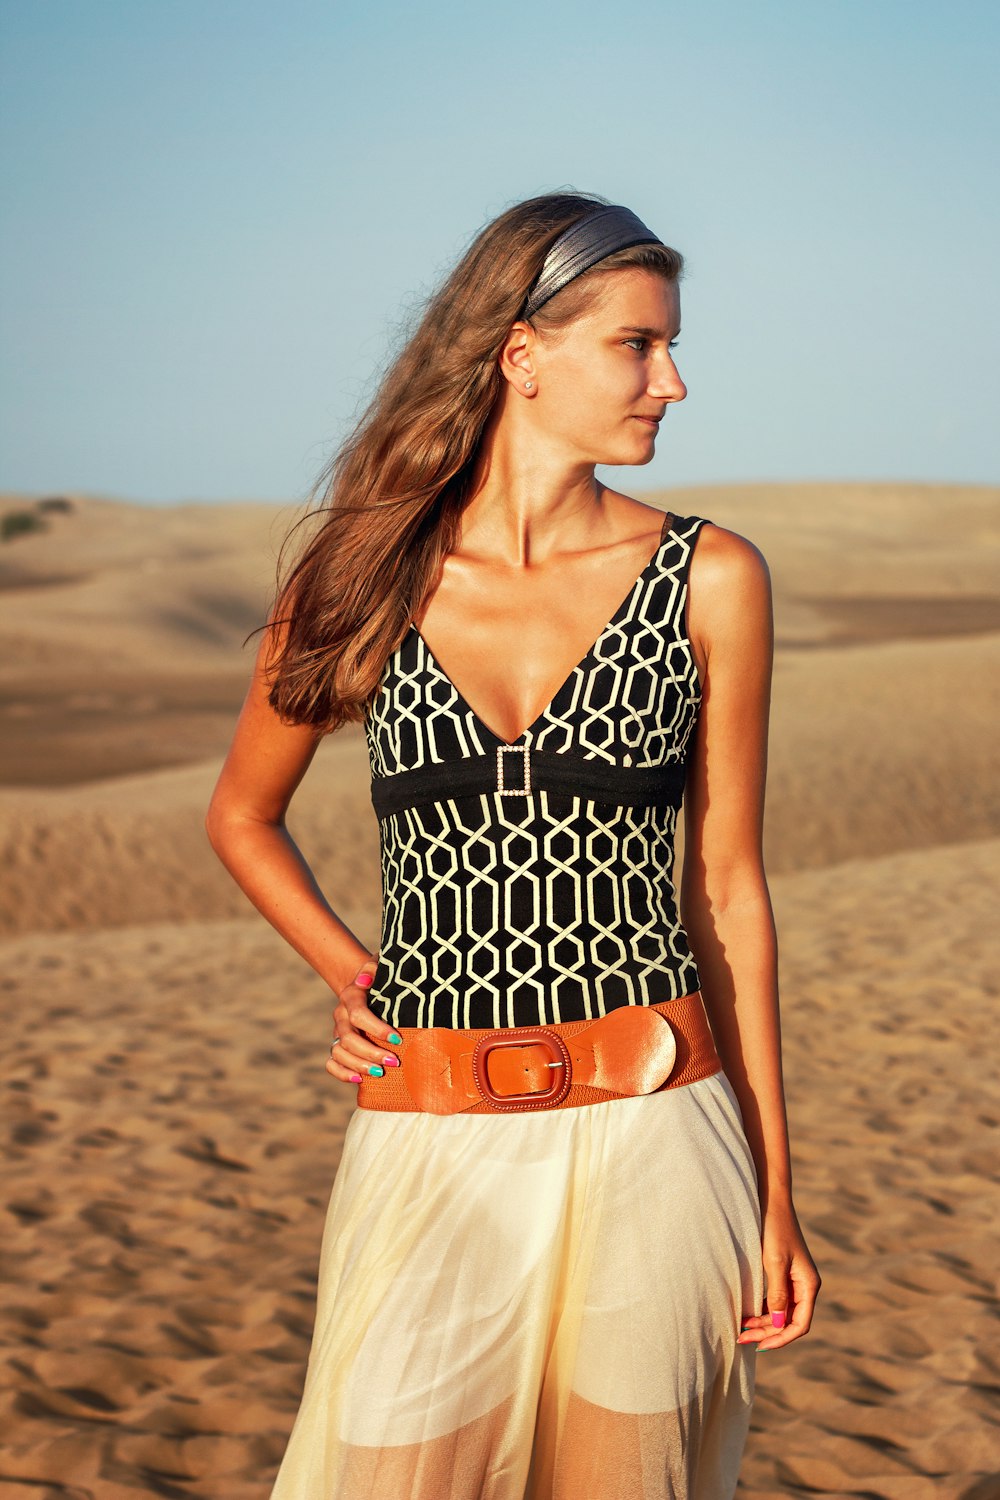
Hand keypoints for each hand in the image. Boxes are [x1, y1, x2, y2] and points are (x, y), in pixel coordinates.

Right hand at [325, 952, 402, 1085]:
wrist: (369, 986)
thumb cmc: (382, 977)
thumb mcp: (382, 965)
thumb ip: (374, 966)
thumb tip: (364, 979)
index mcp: (351, 996)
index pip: (359, 1015)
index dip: (377, 1029)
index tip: (397, 1038)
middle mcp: (341, 1016)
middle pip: (349, 1039)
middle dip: (372, 1053)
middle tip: (394, 1062)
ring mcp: (338, 1032)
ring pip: (339, 1052)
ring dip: (360, 1065)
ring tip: (381, 1073)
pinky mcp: (339, 1045)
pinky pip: (332, 1063)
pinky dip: (342, 1073)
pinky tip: (360, 1079)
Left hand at [737, 1198, 820, 1350]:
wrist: (771, 1202)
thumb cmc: (774, 1230)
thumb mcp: (774, 1262)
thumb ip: (778, 1294)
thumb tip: (779, 1324)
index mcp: (809, 1285)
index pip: (800, 1324)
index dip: (782, 1338)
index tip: (760, 1345)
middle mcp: (804, 1285)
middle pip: (790, 1321)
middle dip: (768, 1333)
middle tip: (743, 1339)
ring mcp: (794, 1280)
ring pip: (782, 1313)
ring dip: (764, 1323)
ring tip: (742, 1329)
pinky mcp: (783, 1273)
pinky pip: (776, 1300)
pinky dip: (763, 1310)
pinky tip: (747, 1314)